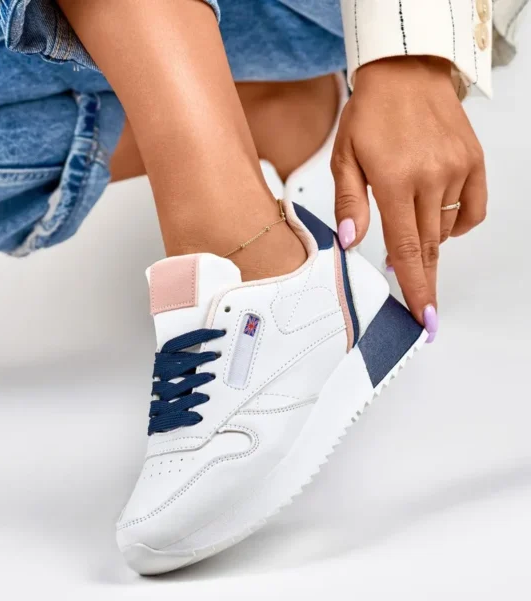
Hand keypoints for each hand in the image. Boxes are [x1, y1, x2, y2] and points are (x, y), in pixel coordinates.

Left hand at [331, 56, 486, 340]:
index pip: (406, 249)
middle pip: (427, 247)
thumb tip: (351, 243)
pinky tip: (437, 220)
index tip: (425, 318)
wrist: (406, 73)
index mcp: (394, 181)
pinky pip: (472, 211)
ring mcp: (456, 170)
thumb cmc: (369, 114)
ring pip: (444, 231)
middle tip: (420, 302)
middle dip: (423, 279)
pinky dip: (456, 224)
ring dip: (427, 243)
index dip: (415, 288)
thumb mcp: (344, 157)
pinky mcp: (473, 163)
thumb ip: (349, 203)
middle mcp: (430, 178)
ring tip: (409, 230)